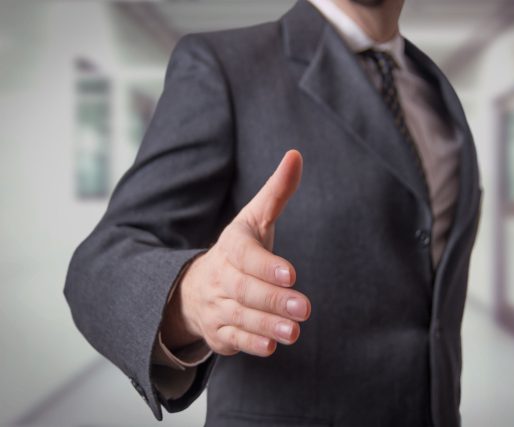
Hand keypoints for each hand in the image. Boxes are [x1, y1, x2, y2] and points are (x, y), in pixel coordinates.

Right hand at [160, 150, 309, 356]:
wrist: (194, 287)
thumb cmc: (239, 250)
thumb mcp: (254, 219)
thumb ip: (277, 192)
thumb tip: (296, 155)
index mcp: (231, 247)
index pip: (244, 255)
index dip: (265, 265)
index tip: (291, 274)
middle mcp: (220, 276)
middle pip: (244, 289)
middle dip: (273, 299)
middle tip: (304, 308)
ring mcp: (217, 306)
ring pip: (240, 316)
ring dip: (267, 325)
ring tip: (294, 331)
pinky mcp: (218, 332)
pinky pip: (232, 339)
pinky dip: (250, 343)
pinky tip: (270, 346)